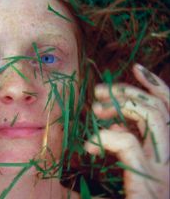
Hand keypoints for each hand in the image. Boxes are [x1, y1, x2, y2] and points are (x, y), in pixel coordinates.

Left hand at [85, 64, 168, 198]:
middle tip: (99, 93)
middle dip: (129, 93)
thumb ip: (124, 146)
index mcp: (166, 155)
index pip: (168, 111)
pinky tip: (90, 146)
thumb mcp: (126, 170)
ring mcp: (166, 171)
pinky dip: (108, 138)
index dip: (156, 86)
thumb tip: (115, 125)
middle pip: (161, 109)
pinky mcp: (152, 183)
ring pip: (155, 119)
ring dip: (123, 107)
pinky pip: (130, 144)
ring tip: (95, 110)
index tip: (136, 69)